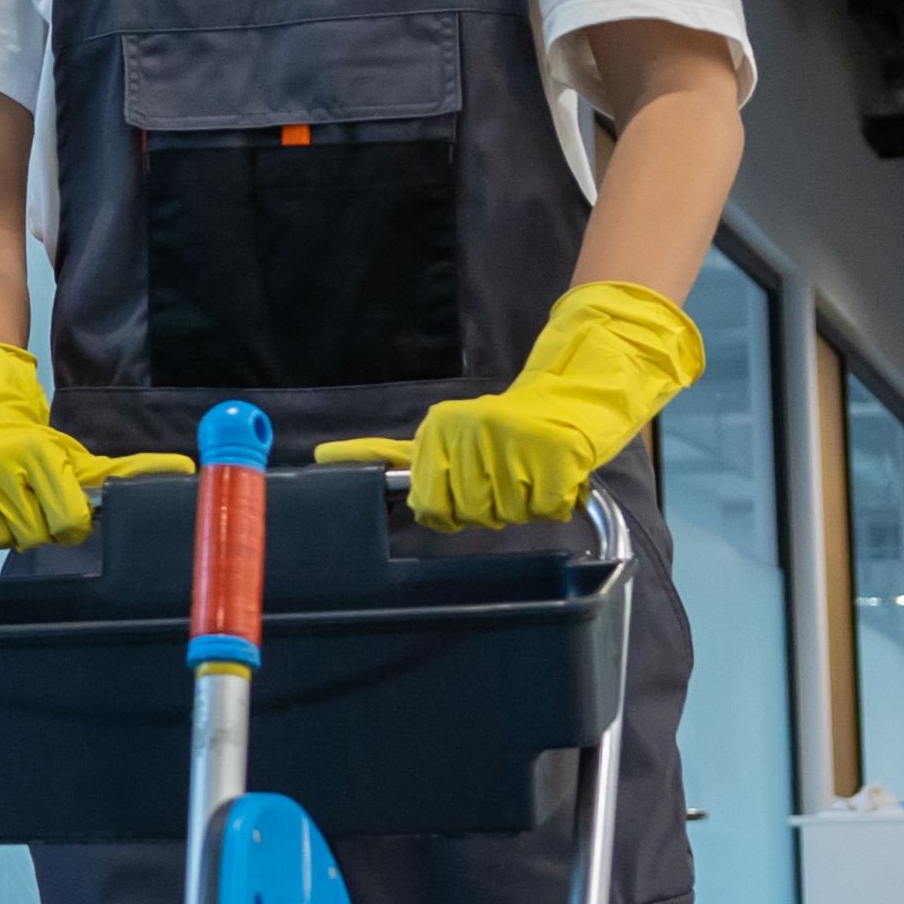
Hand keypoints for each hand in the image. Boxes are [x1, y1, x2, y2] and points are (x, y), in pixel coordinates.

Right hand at [0, 342, 193, 550]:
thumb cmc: (29, 446)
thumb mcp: (75, 456)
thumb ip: (126, 471)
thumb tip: (185, 470)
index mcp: (37, 453)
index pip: (68, 522)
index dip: (68, 523)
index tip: (58, 507)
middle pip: (33, 536)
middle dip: (34, 526)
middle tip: (26, 503)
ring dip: (4, 531)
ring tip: (2, 503)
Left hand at [319, 281, 704, 527]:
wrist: (580, 388)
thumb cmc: (515, 426)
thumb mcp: (451, 436)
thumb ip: (395, 457)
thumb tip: (323, 459)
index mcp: (440, 429)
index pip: (428, 502)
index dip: (452, 510)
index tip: (474, 485)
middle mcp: (470, 432)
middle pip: (472, 515)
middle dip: (494, 506)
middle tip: (511, 472)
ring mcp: (512, 442)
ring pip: (510, 514)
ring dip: (527, 501)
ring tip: (534, 466)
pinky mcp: (553, 453)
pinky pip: (546, 509)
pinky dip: (557, 499)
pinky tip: (557, 471)